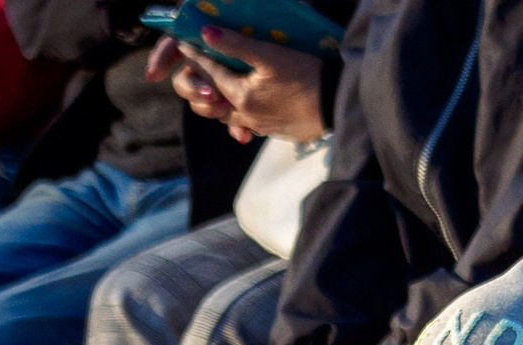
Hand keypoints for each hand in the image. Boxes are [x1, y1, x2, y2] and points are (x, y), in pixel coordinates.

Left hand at [164, 28, 325, 142]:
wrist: (337, 103)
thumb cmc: (306, 75)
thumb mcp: (271, 55)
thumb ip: (237, 45)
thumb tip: (206, 34)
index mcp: (240, 95)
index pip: (209, 73)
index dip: (195, 56)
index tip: (185, 43)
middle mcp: (245, 115)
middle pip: (211, 101)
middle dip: (202, 84)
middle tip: (201, 67)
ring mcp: (260, 127)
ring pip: (228, 116)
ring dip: (221, 101)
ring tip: (222, 85)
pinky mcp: (274, 132)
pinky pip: (247, 124)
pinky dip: (240, 113)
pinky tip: (248, 104)